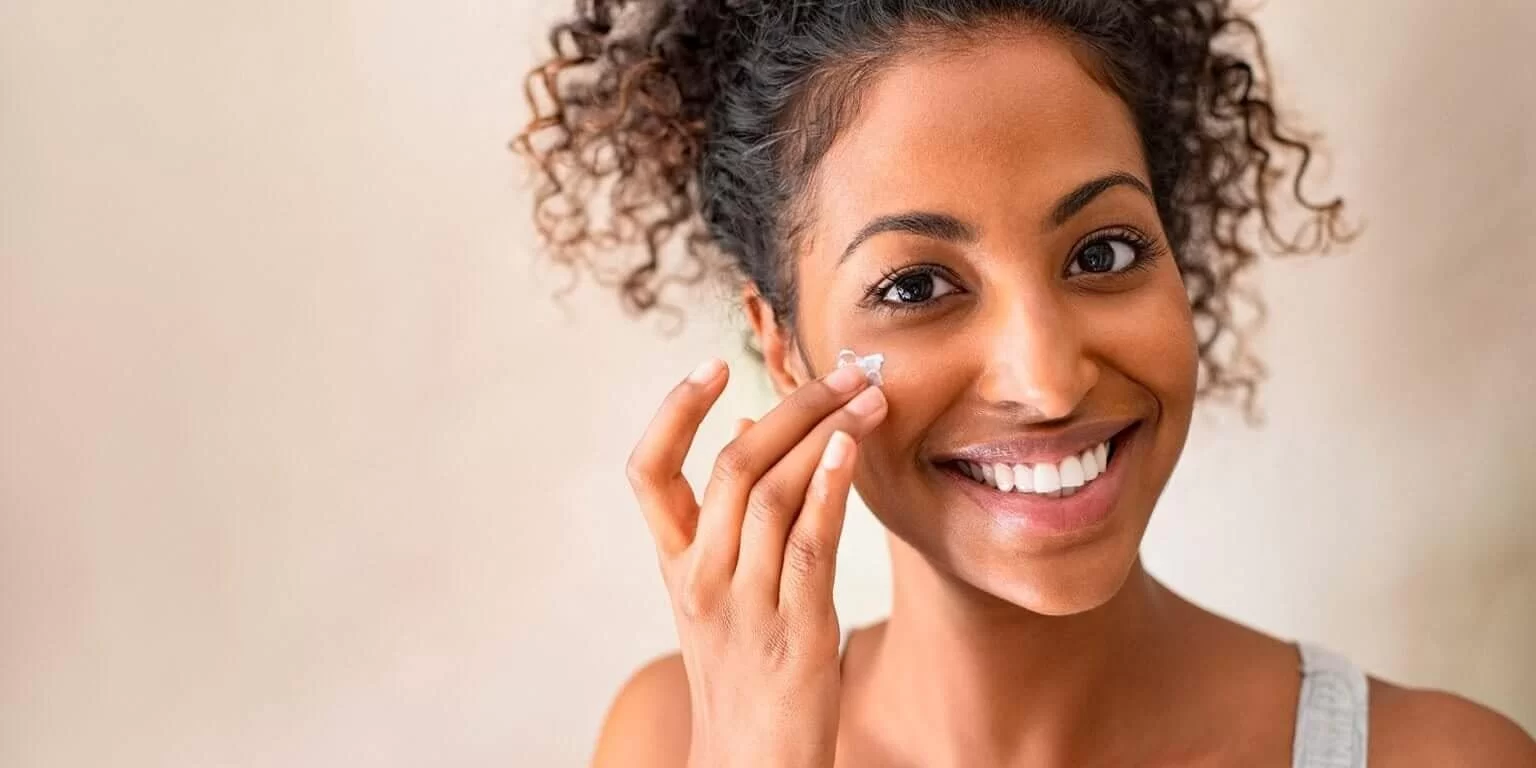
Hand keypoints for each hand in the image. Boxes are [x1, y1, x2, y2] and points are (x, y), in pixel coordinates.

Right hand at [625, 358, 887, 767]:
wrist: (752, 765)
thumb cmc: (744, 674)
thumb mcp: (720, 595)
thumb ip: (729, 519)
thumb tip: (747, 431)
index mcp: (677, 566)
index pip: (649, 473)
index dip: (673, 413)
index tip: (712, 367)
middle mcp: (701, 579)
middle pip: (732, 466)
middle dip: (792, 406)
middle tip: (844, 371)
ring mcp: (745, 605)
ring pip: (773, 494)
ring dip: (825, 433)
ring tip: (868, 397)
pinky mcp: (795, 631)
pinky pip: (809, 546)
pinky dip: (827, 489)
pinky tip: (850, 450)